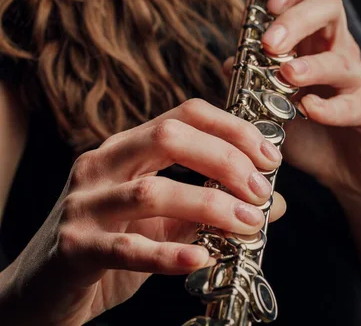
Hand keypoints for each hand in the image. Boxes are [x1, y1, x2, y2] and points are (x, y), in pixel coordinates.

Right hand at [4, 99, 285, 324]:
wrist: (48, 285)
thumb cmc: (115, 241)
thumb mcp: (169, 218)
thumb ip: (214, 205)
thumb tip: (273, 204)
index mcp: (128, 147)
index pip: (185, 114)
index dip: (233, 129)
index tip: (270, 157)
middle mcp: (103, 164)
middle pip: (169, 138)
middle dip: (225, 160)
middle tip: (260, 190)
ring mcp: (84, 203)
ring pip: (151, 191)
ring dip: (209, 206)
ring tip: (247, 224)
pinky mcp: (75, 246)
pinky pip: (127, 247)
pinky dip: (169, 253)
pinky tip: (201, 258)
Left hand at [224, 0, 360, 203]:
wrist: (351, 173)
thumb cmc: (313, 134)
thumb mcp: (274, 107)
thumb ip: (255, 83)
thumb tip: (231, 61)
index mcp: (316, 41)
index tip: (270, 4)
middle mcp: (340, 51)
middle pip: (330, 8)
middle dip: (297, 19)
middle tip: (270, 44)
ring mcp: (360, 80)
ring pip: (341, 59)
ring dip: (311, 65)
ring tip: (287, 75)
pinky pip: (356, 102)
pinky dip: (331, 106)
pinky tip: (311, 109)